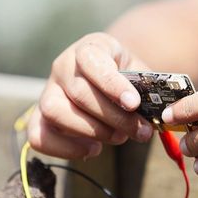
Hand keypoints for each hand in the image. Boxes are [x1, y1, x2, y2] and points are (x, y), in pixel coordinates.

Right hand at [28, 33, 153, 158]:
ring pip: (55, 112)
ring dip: (91, 131)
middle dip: (113, 117)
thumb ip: (147, 90)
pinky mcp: (39, 117)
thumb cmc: (127, 79)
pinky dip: (67, 149)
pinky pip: (39, 136)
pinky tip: (93, 149)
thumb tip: (158, 114)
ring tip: (118, 138)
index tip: (133, 103)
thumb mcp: (140, 75)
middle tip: (139, 131)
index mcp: (88, 49)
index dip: (111, 83)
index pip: (91, 60)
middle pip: (79, 93)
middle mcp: (62, 67)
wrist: (109, 81)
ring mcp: (47, 92)